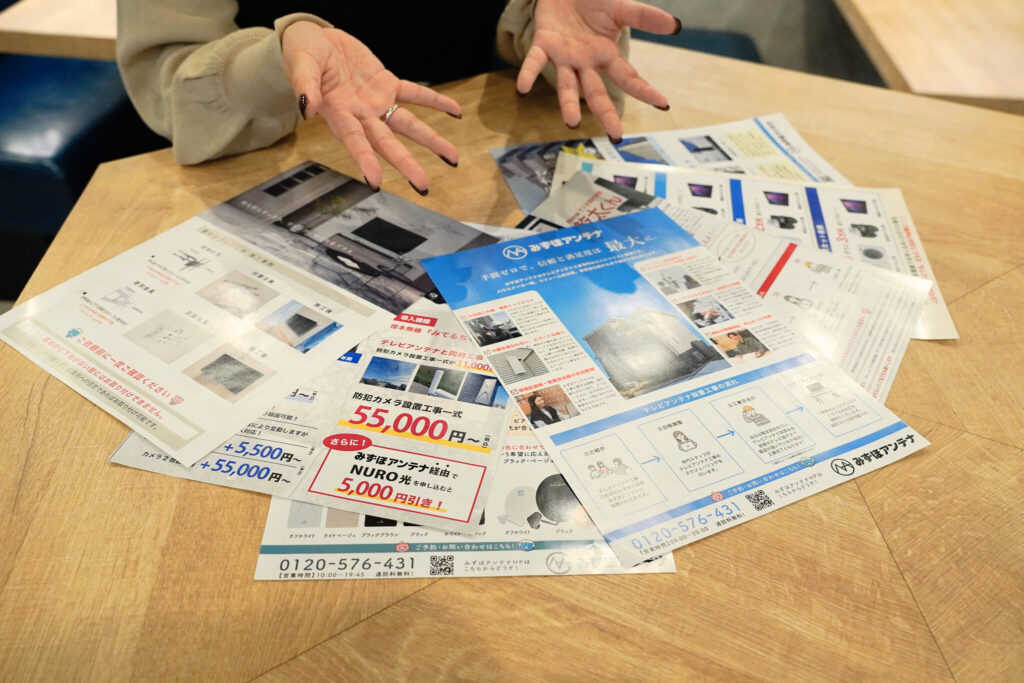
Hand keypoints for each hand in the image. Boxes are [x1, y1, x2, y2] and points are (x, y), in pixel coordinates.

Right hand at [282, 21, 461, 194]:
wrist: (314, 40)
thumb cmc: (302, 53)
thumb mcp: (300, 63)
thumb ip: (304, 85)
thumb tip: (306, 107)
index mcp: (337, 113)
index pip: (353, 140)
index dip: (364, 160)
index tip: (375, 181)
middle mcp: (360, 114)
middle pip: (386, 143)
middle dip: (406, 164)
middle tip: (423, 186)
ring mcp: (376, 102)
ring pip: (407, 125)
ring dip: (431, 141)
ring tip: (453, 158)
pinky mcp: (386, 84)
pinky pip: (415, 94)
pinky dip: (435, 101)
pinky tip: (456, 112)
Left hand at [517, 0, 678, 140]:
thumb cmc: (592, 2)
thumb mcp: (620, 8)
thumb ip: (644, 16)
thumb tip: (675, 26)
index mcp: (605, 55)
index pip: (628, 78)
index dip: (645, 90)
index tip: (663, 104)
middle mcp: (585, 63)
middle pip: (597, 93)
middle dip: (606, 114)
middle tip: (616, 136)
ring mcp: (563, 57)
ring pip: (566, 86)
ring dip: (568, 104)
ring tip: (572, 122)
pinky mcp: (543, 44)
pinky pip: (534, 61)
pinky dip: (528, 74)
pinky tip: (522, 89)